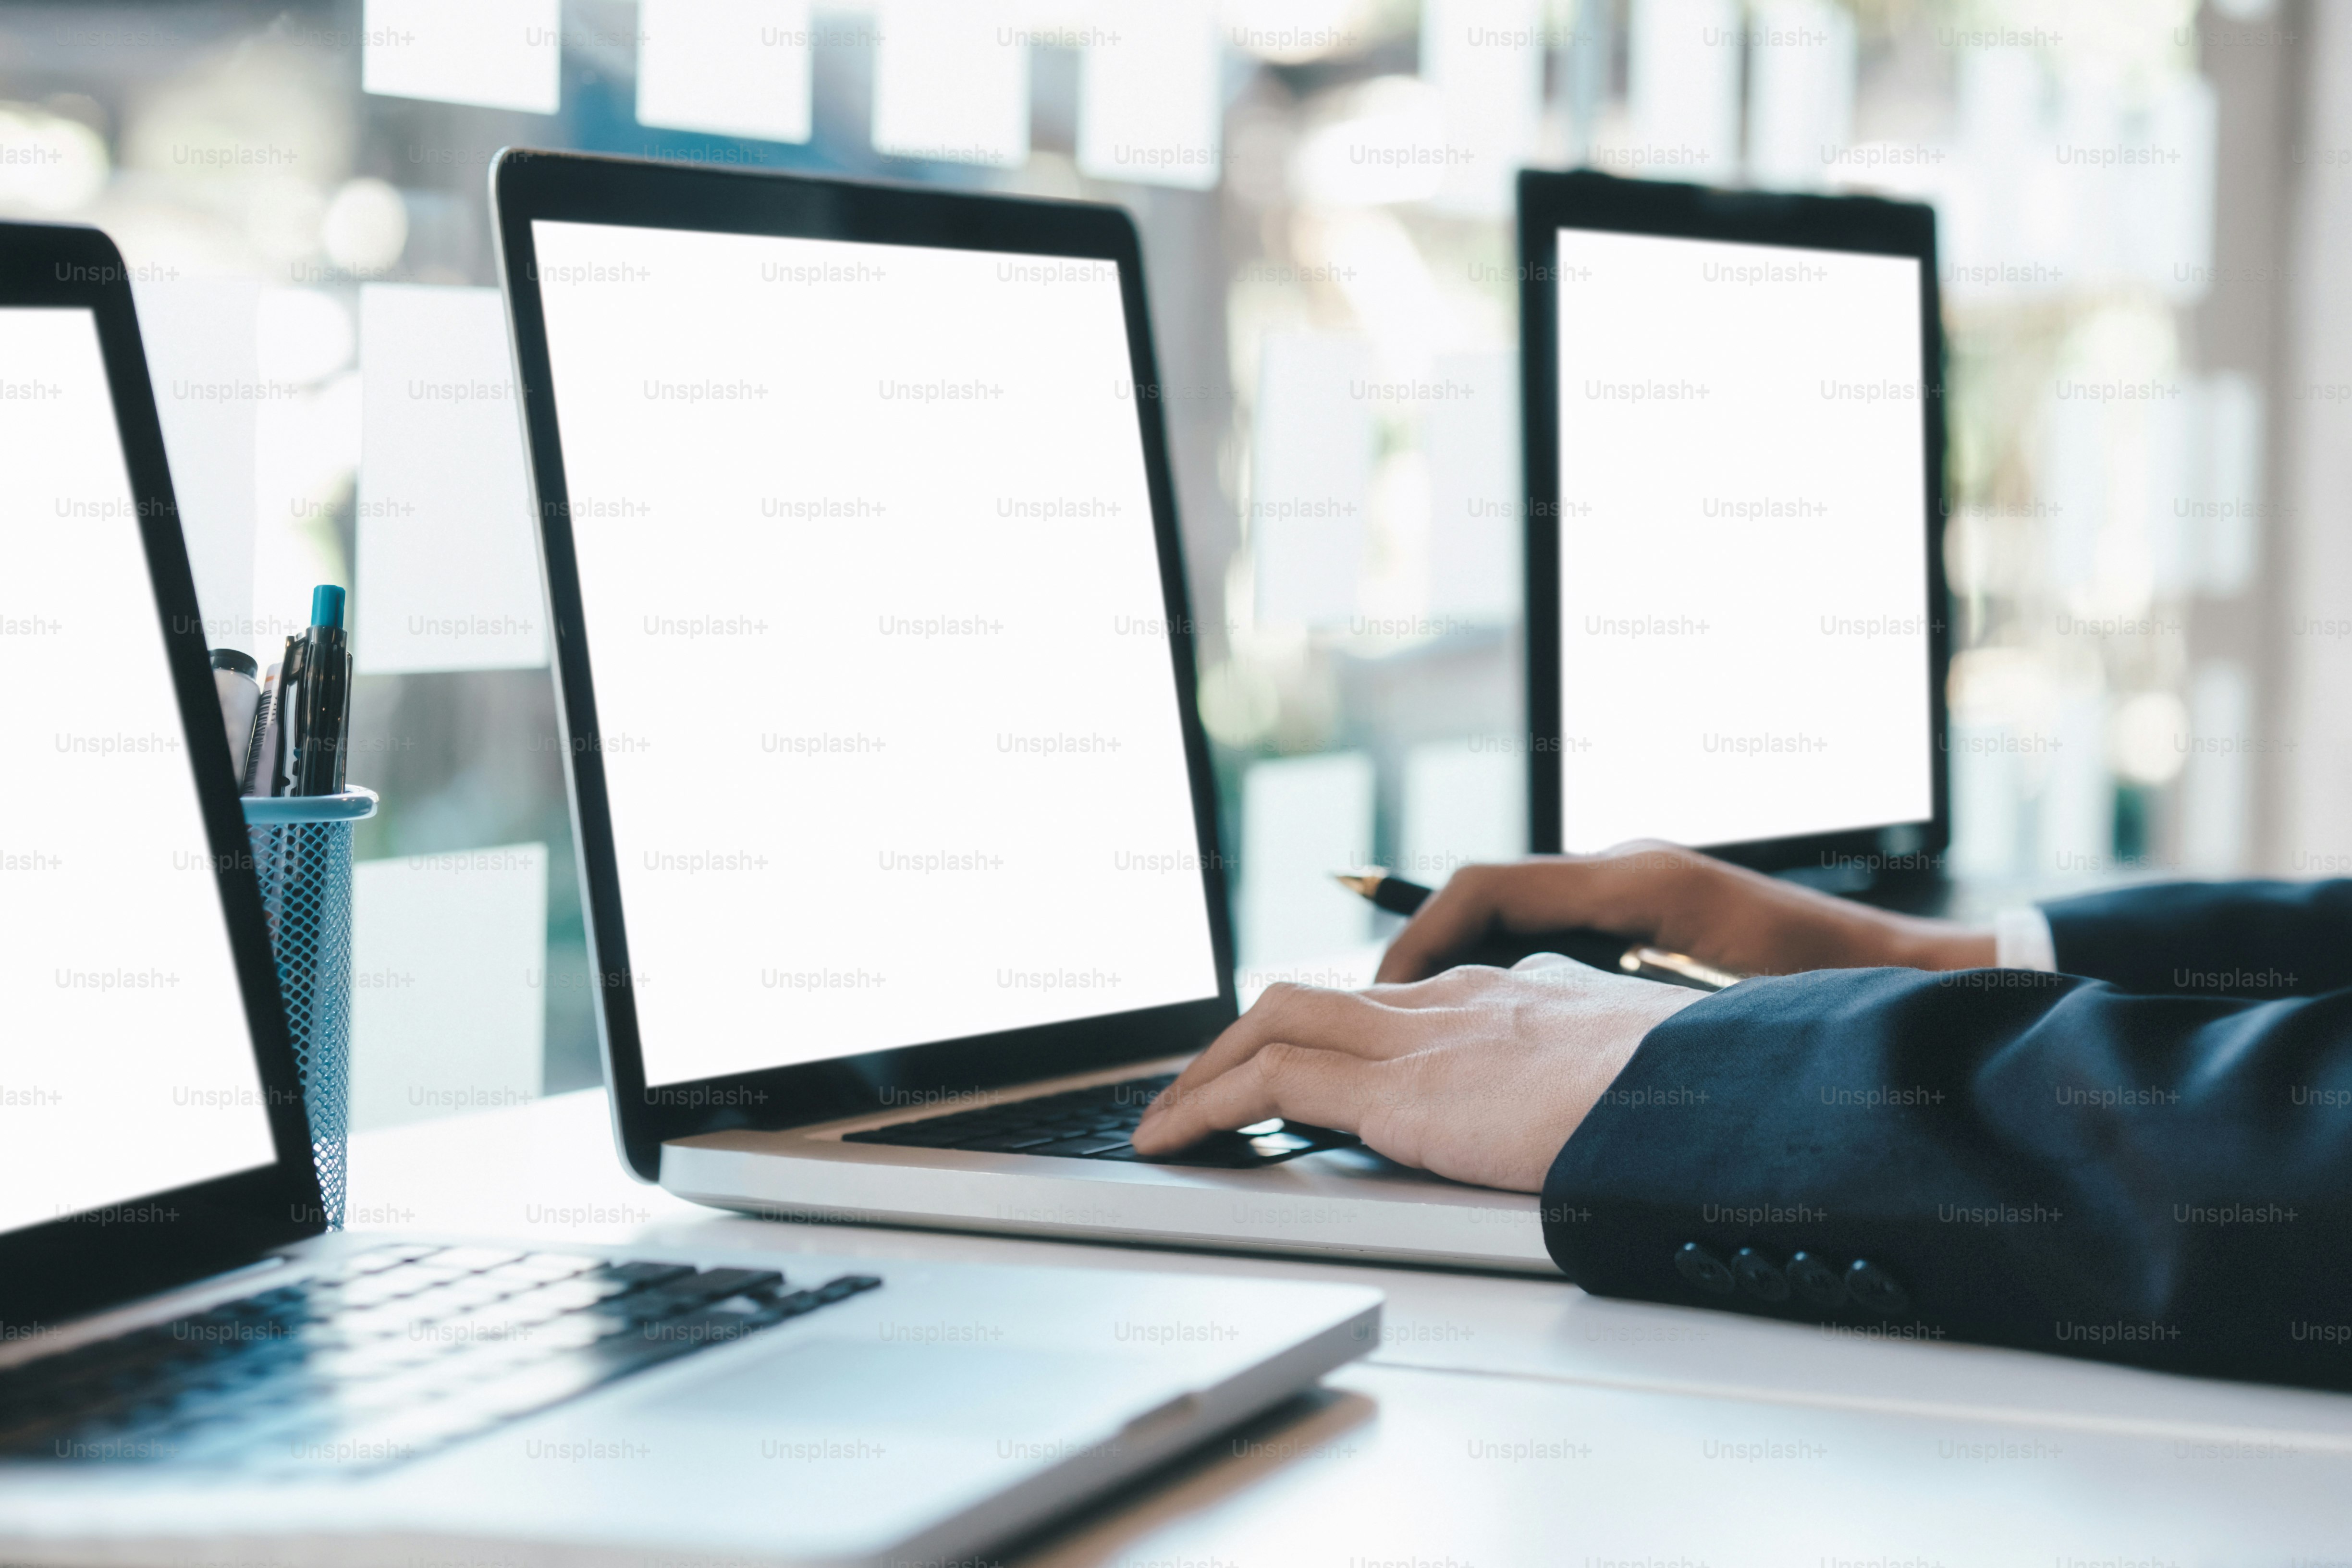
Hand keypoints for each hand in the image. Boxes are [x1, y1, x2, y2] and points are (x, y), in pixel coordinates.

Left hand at [1129, 955, 1706, 1191]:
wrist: (1729, 1095)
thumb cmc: (1714, 1100)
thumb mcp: (1651, 1089)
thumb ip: (1608, 1096)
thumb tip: (1615, 1133)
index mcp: (1519, 995)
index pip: (1398, 999)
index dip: (1338, 1029)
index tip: (1306, 1064)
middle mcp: (1460, 998)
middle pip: (1317, 999)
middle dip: (1247, 1039)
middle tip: (1202, 1086)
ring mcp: (1427, 1034)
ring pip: (1273, 1023)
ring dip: (1207, 1071)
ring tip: (1165, 1120)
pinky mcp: (1403, 1089)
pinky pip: (1269, 1081)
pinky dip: (1207, 1103)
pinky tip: (1175, 1139)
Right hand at [1375, 842, 1993, 984]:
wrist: (1911, 977)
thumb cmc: (1829, 993)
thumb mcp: (1718, 1014)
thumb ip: (1627, 1015)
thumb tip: (1529, 1030)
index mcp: (1635, 881)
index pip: (1486, 889)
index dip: (1418, 940)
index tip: (1379, 999)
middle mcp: (1625, 872)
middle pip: (1484, 898)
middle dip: (1419, 953)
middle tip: (1371, 1020)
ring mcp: (1635, 892)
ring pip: (1512, 919)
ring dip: (1456, 966)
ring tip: (1413, 1030)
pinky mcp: (1646, 922)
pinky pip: (1546, 936)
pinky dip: (1500, 973)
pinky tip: (1489, 1031)